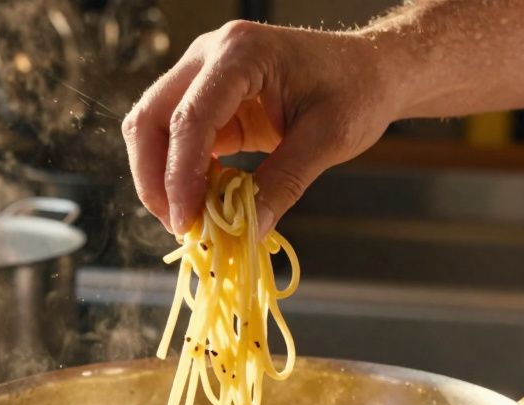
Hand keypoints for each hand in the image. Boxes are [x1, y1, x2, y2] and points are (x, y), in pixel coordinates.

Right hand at [122, 21, 398, 236]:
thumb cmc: (357, 91)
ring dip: (161, 177)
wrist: (371, 70)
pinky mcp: (209, 99)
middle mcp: (210, 55)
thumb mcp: (327, 140)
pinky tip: (205, 201)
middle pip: (151, 117)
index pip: (190, 117)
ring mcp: (204, 74)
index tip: (186, 222)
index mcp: (241, 53)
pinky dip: (182, 173)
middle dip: (155, 177)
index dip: (180, 175)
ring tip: (190, 220)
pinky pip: (177, 138)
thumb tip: (247, 232)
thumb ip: (283, 183)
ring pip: (153, 128)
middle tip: (179, 226)